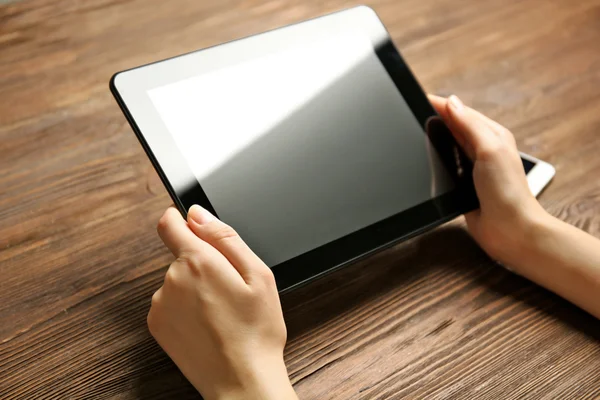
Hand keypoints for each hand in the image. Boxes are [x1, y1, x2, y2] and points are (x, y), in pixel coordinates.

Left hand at [148, 205, 296, 399]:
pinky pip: (170, 302)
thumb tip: (197, 214)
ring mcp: (160, 304)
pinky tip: (208, 325)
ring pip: (178, 280)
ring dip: (195, 288)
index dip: (181, 220)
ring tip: (222, 312)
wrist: (241, 380)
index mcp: (198, 261)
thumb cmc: (256, 330)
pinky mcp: (156, 325)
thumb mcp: (258, 275)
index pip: (169, 223)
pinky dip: (185, 308)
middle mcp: (172, 279)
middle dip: (204, 263)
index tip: (192, 226)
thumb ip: (224, 237)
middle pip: (182, 255)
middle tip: (231, 289)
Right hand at [428, 94, 550, 264]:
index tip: (418, 99)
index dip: (440, 105)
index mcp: (492, 134)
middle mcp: (481, 149)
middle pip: (452, 128)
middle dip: (434, 120)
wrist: (510, 229)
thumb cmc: (507, 190)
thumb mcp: (489, 149)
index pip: (461, 112)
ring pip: (447, 147)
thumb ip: (470, 125)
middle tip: (411, 115)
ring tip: (414, 133)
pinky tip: (423, 161)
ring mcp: (471, 168)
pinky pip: (444, 167)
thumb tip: (451, 102)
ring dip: (433, 141)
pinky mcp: (462, 185)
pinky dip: (434, 162)